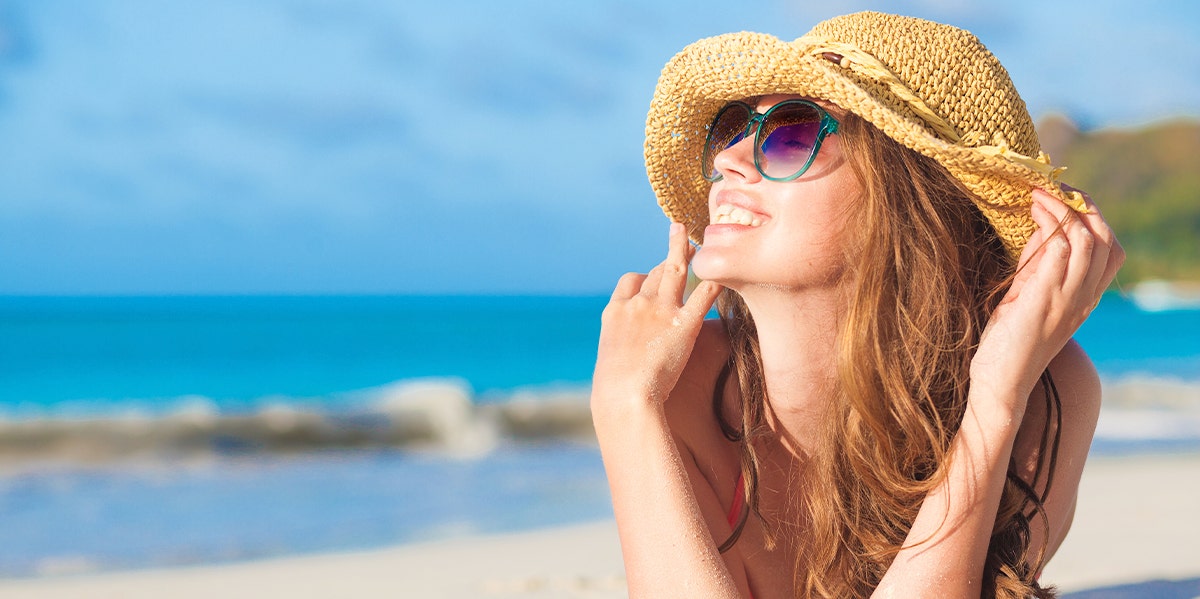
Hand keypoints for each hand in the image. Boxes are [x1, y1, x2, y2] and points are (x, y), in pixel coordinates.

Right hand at [592, 223, 722, 411]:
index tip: (654, 276)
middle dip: (670, 260)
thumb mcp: (610, 364)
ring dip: (685, 251)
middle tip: (682, 245)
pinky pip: (703, 295)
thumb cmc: (614, 392)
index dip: (645, 276)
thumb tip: (625, 359)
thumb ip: (621, 349)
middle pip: (656, 272)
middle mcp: (636, 303)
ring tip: (695, 242)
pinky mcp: (684, 324)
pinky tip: (724, 273)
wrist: (623, 397)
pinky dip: (714, 281)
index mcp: (614, 311)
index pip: (631, 280)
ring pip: (675, 270)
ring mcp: (660, 310)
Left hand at [971, 186, 1124, 408]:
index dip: (1093, 218)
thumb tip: (1037, 232)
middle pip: (1106, 240)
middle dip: (1084, 206)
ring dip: (1064, 209)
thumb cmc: (1008, 345)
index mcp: (1084, 300)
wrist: (1000, 385)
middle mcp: (1083, 299)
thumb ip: (1036, 268)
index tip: (1066, 198)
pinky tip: (1032, 214)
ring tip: (1039, 194)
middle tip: (1054, 187)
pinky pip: (1062, 252)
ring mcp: (1066, 299)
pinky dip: (1051, 225)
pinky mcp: (1044, 300)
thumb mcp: (1026, 299)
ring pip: (1089, 240)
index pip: (1111, 251)